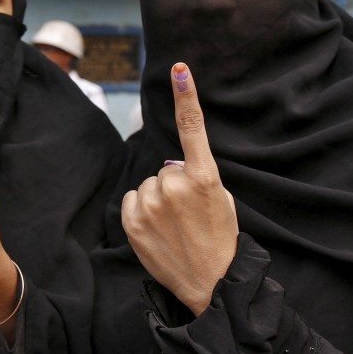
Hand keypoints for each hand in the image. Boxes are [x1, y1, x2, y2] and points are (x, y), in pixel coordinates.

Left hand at [121, 63, 237, 315]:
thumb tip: (171, 165)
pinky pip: (131, 199)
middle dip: (175, 184)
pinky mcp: (132, 221)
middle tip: (189, 213)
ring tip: (175, 225)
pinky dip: (140, 210)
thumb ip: (198, 175)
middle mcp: (175, 185)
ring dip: (157, 199)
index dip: (186, 96)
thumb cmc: (219, 239)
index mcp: (204, 177)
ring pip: (148, 184)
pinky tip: (157, 229)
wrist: (209, 284)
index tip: (179, 69)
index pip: (193, 128)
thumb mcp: (221, 200)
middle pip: (166, 168)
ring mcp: (151, 204)